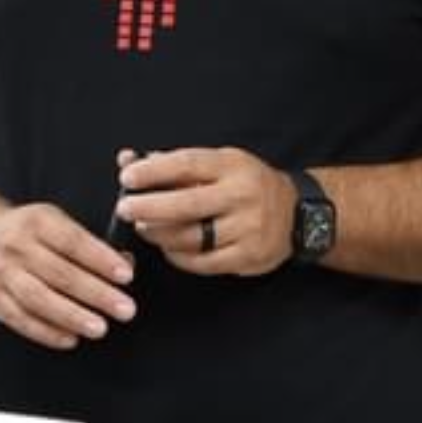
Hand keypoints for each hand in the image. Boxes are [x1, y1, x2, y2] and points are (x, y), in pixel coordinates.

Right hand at [0, 202, 136, 348]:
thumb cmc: (31, 233)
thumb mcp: (57, 223)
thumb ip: (90, 244)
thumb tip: (125, 265)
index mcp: (38, 221)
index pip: (74, 241)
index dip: (101, 260)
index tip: (127, 276)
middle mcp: (17, 246)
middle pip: (60, 274)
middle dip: (96, 294)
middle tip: (125, 309)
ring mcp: (1, 274)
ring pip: (39, 299)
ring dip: (72, 316)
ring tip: (100, 328)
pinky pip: (20, 319)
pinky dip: (47, 332)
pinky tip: (71, 338)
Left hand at [116, 147, 294, 276]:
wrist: (297, 213)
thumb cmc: (247, 184)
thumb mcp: (220, 164)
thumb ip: (174, 164)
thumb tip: (128, 160)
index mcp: (232, 165)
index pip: (187, 164)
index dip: (154, 171)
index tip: (127, 176)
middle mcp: (242, 195)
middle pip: (187, 204)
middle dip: (149, 207)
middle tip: (124, 208)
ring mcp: (247, 228)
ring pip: (191, 237)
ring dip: (159, 234)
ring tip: (143, 228)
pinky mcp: (247, 256)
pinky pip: (202, 262)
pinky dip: (178, 256)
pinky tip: (168, 248)